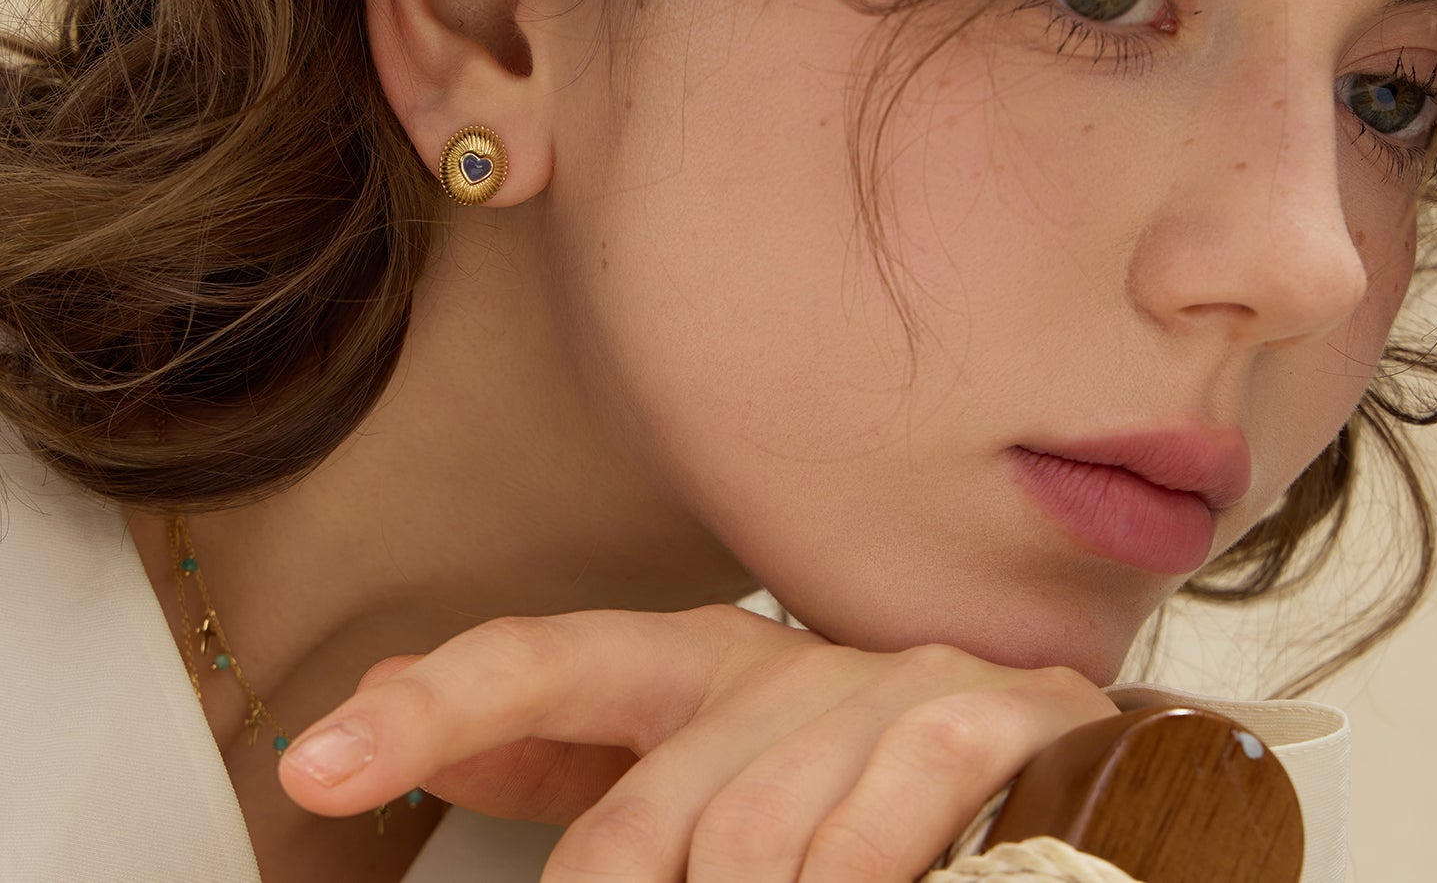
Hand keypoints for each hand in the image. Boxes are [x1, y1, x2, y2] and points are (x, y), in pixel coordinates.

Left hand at [278, 604, 1115, 880]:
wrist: (1031, 766)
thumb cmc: (829, 787)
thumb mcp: (686, 772)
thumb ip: (562, 762)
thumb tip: (390, 721)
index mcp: (685, 667)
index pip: (541, 664)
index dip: (430, 708)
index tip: (316, 761)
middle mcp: (773, 665)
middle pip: (642, 827)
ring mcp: (879, 686)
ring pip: (755, 848)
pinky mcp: (983, 715)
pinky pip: (885, 818)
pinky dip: (855, 878)